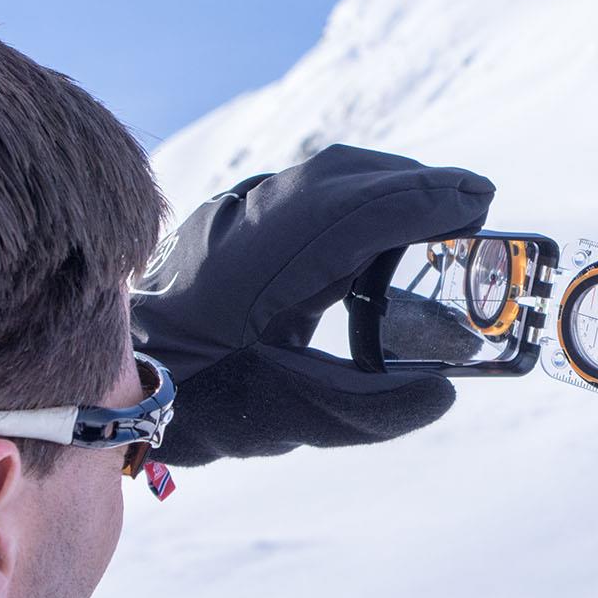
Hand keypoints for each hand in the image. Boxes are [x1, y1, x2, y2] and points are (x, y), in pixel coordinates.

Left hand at [134, 145, 492, 465]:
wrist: (121, 383)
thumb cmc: (201, 404)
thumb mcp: (291, 419)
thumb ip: (372, 412)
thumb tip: (443, 392)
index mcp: (249, 272)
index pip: (348, 216)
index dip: (417, 204)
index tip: (476, 200)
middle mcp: (237, 229)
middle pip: (339, 179)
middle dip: (412, 184)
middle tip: (475, 202)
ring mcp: (228, 217)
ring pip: (320, 178)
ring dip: (384, 185)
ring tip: (439, 209)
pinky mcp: (229, 220)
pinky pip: (302, 191)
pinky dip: (354, 195)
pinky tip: (381, 222)